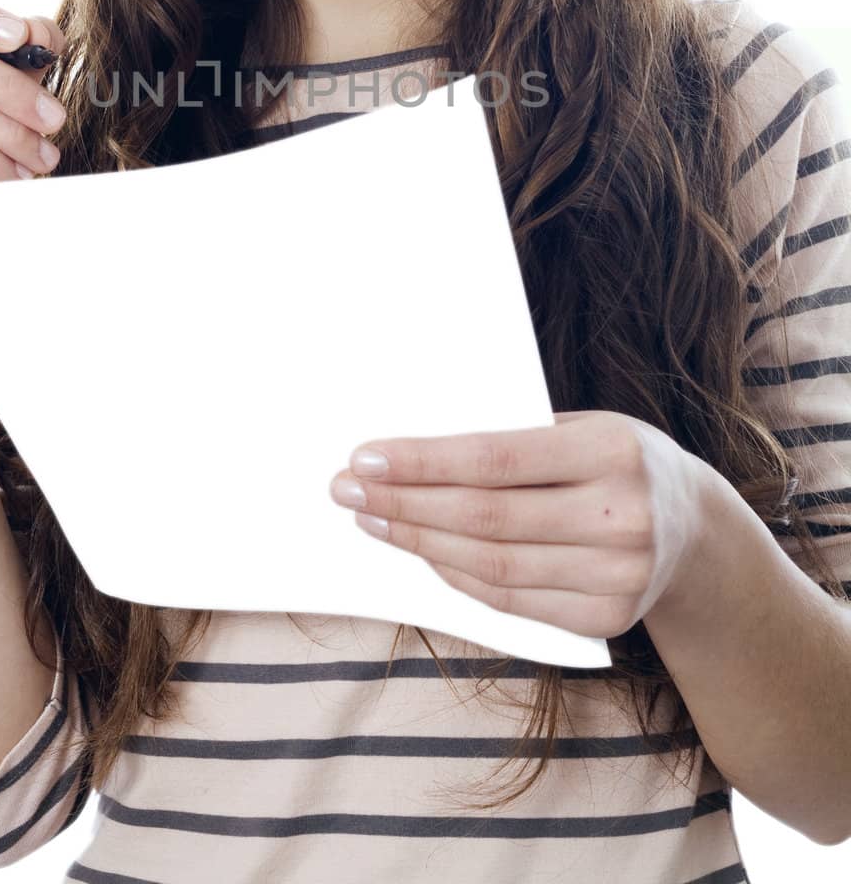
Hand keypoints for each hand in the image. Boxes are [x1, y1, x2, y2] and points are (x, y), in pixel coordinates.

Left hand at [328, 410, 707, 637]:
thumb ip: (515, 439)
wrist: (698, 531)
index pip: (496, 458)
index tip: (365, 457)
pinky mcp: (608, 619)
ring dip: (417, 541)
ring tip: (371, 518)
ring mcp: (620, 575)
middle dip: (404, 503)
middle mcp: (622, 515)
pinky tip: (421, 550)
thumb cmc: (617, 460)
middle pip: (484, 517)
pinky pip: (510, 600)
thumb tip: (411, 452)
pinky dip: (456, 575)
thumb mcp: (583, 426)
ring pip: (490, 565)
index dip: (423, 461)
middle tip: (346, 489)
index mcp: (612, 449)